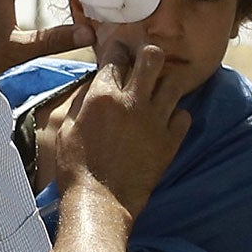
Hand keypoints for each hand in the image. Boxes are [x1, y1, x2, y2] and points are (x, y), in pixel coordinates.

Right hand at [53, 38, 192, 217]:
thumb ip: (83, 102)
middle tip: (144, 61)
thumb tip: (95, 86)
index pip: (115, 55)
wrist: (99, 203)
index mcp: (102, 96)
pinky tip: (166, 120)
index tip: (119, 51)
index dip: (117, 48)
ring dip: (166, 83)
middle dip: (148, 54)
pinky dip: (177, 115)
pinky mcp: (169, 143)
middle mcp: (132, 102)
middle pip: (152, 57)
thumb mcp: (67, 128)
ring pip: (174, 83)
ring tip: (158, 90)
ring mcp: (154, 122)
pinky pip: (184, 116)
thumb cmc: (76, 168)